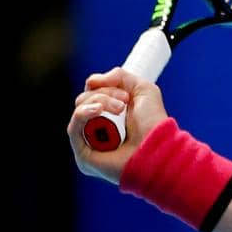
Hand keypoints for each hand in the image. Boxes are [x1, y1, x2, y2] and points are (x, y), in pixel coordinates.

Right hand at [66, 68, 169, 183]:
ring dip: (99, 102)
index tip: (126, 94)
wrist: (159, 147)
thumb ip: (120, 76)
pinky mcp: (84, 155)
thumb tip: (92, 81)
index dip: (104, 87)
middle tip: (124, 103)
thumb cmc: (154, 124)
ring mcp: (89, 142)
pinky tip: (97, 111)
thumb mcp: (143, 90)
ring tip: (119, 109)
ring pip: (79, 110)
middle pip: (83, 99)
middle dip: (104, 95)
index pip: (91, 93)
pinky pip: (73, 128)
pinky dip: (82, 114)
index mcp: (109, 115)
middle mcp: (97, 128)